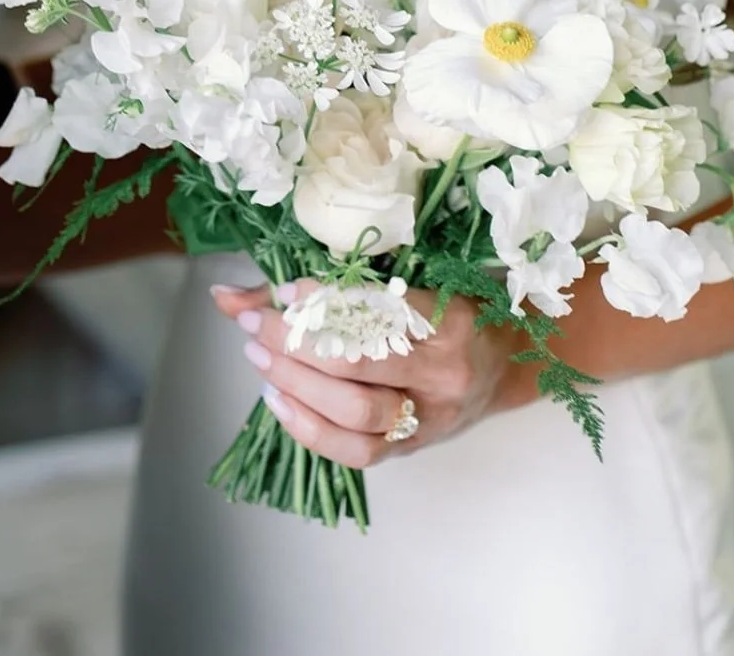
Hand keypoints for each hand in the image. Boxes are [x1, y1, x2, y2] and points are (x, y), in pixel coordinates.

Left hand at [211, 280, 522, 468]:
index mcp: (451, 321)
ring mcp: (430, 417)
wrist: (507, 362)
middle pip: (359, 364)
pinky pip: (355, 451)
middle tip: (255, 324)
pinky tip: (278, 400)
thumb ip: (328, 287)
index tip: (284, 291)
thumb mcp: (410, 283)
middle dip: (296, 343)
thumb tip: (227, 294)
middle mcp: (444, 373)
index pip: (378, 313)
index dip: (323, 304)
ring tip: (260, 358)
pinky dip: (308, 428)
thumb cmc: (456, 310)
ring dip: (296, 384)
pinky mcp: (412, 448)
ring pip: (355, 412)